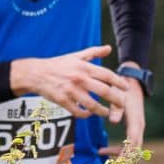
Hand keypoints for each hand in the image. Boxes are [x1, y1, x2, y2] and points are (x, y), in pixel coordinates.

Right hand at [10, 45, 127, 120]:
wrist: (36, 73)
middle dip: (116, 99)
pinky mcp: (63, 101)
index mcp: (84, 67)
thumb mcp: (76, 56)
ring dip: (102, 111)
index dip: (119, 82)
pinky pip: (78, 111)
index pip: (107, 75)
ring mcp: (71, 91)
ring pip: (92, 105)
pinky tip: (89, 114)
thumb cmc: (58, 64)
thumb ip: (94, 52)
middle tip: (122, 104)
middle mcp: (80, 78)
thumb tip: (109, 48)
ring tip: (108, 113)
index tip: (126, 88)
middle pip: (104, 91)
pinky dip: (86, 114)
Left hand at [100, 74, 146, 157]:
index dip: (124, 158)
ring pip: (132, 152)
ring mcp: (137, 130)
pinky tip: (102, 151)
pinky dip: (118, 152)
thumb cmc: (123, 89)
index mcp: (136, 123)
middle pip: (134, 153)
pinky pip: (128, 147)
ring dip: (121, 162)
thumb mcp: (119, 96)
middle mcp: (138, 129)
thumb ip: (116, 108)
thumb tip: (113, 121)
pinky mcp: (133, 130)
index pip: (132, 145)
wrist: (132, 83)